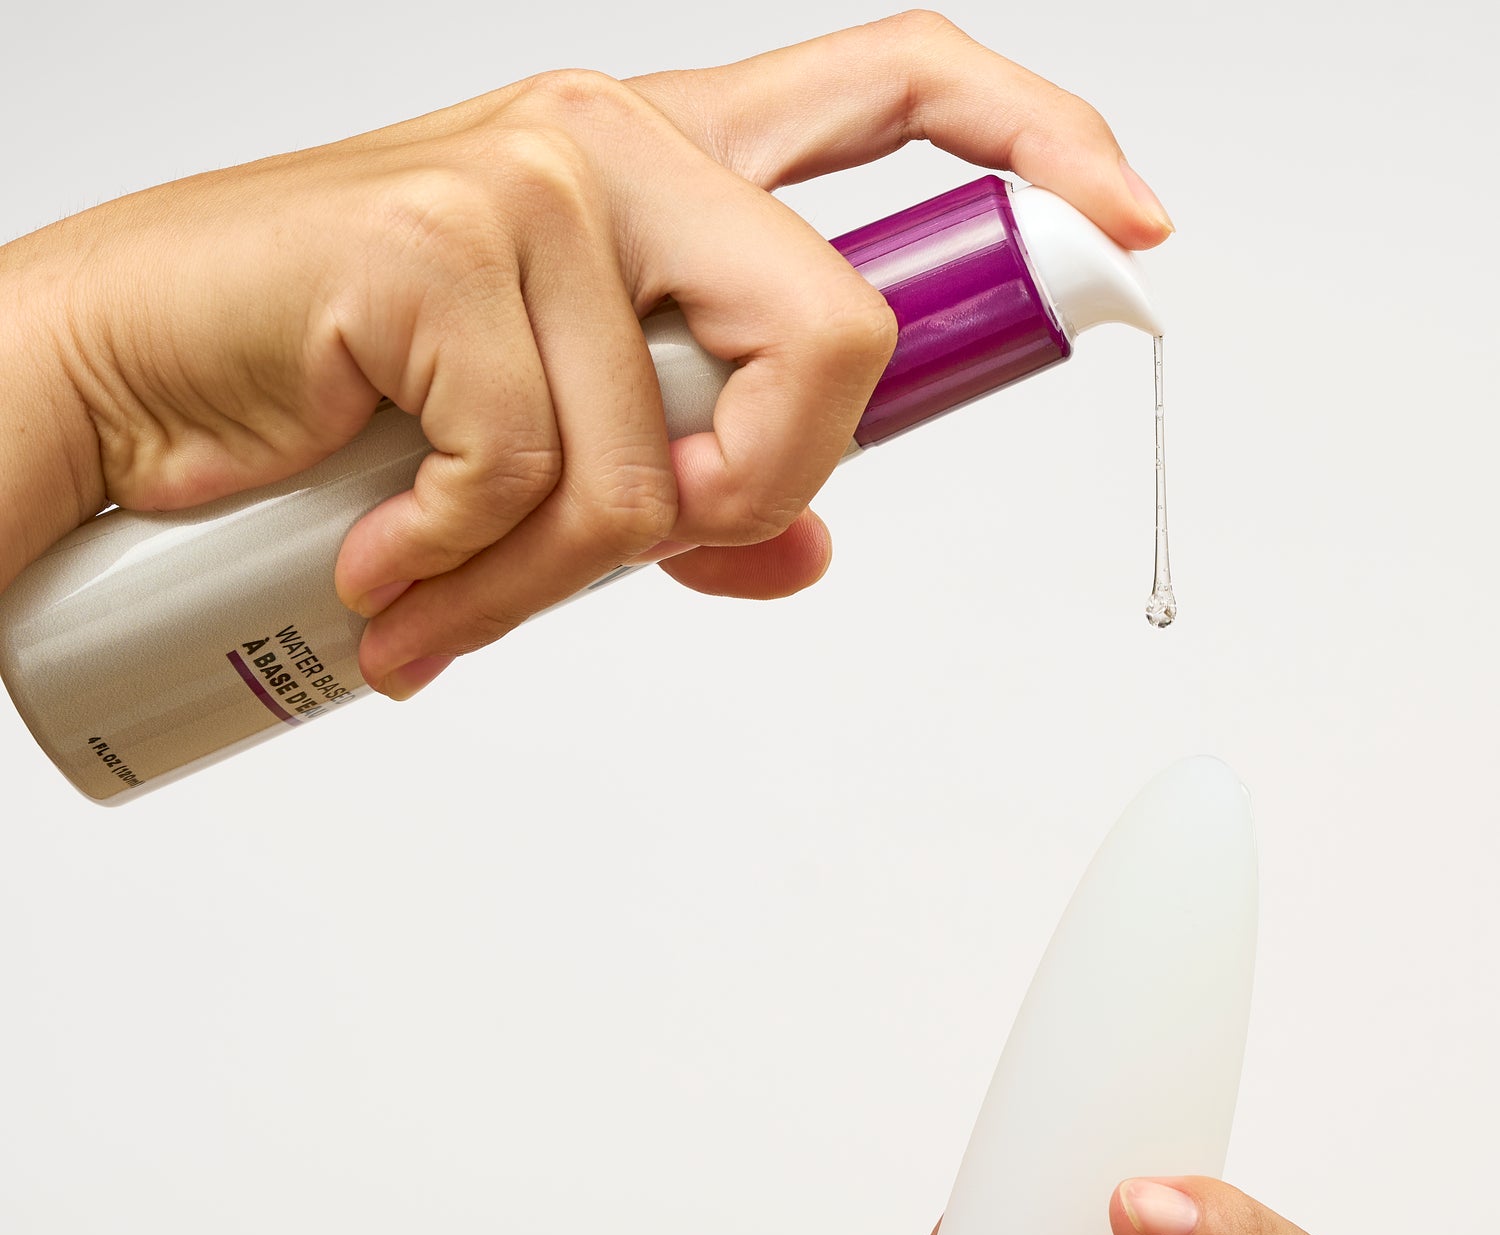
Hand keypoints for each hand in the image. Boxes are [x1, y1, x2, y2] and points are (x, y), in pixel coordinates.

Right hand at [0, 12, 1172, 698]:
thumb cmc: (335, 397)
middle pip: (842, 319)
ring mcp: (532, 182)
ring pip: (665, 453)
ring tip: (446, 585)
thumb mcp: (549, 444)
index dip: (1038, 145)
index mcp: (671, 171)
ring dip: (557, 578)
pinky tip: (385, 565)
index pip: (902, 95)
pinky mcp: (438, 243)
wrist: (126, 377)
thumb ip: (691, 484)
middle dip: (773, 481)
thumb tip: (803, 553)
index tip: (1128, 226)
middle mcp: (618, 149)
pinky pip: (536, 472)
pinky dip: (466, 571)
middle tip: (662, 540)